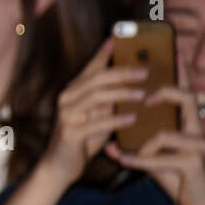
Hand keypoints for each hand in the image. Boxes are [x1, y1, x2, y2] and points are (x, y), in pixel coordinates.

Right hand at [40, 37, 145, 184]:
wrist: (60, 165)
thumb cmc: (81, 139)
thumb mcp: (96, 116)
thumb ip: (107, 101)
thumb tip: (130, 86)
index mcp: (73, 92)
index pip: (90, 68)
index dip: (103, 53)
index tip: (117, 39)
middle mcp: (67, 99)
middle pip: (95, 79)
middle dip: (121, 73)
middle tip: (144, 72)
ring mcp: (67, 115)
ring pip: (96, 98)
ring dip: (122, 94)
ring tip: (142, 95)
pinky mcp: (70, 133)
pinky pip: (96, 123)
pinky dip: (116, 119)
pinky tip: (132, 118)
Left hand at [104, 51, 204, 204]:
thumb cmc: (176, 178)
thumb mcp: (154, 160)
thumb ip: (136, 150)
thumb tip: (111, 145)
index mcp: (190, 124)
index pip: (184, 93)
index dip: (178, 72)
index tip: (169, 50)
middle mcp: (200, 131)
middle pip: (186, 97)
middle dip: (164, 92)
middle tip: (142, 97)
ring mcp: (200, 146)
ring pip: (167, 131)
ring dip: (144, 143)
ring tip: (129, 153)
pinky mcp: (194, 163)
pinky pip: (160, 155)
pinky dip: (140, 159)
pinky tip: (127, 163)